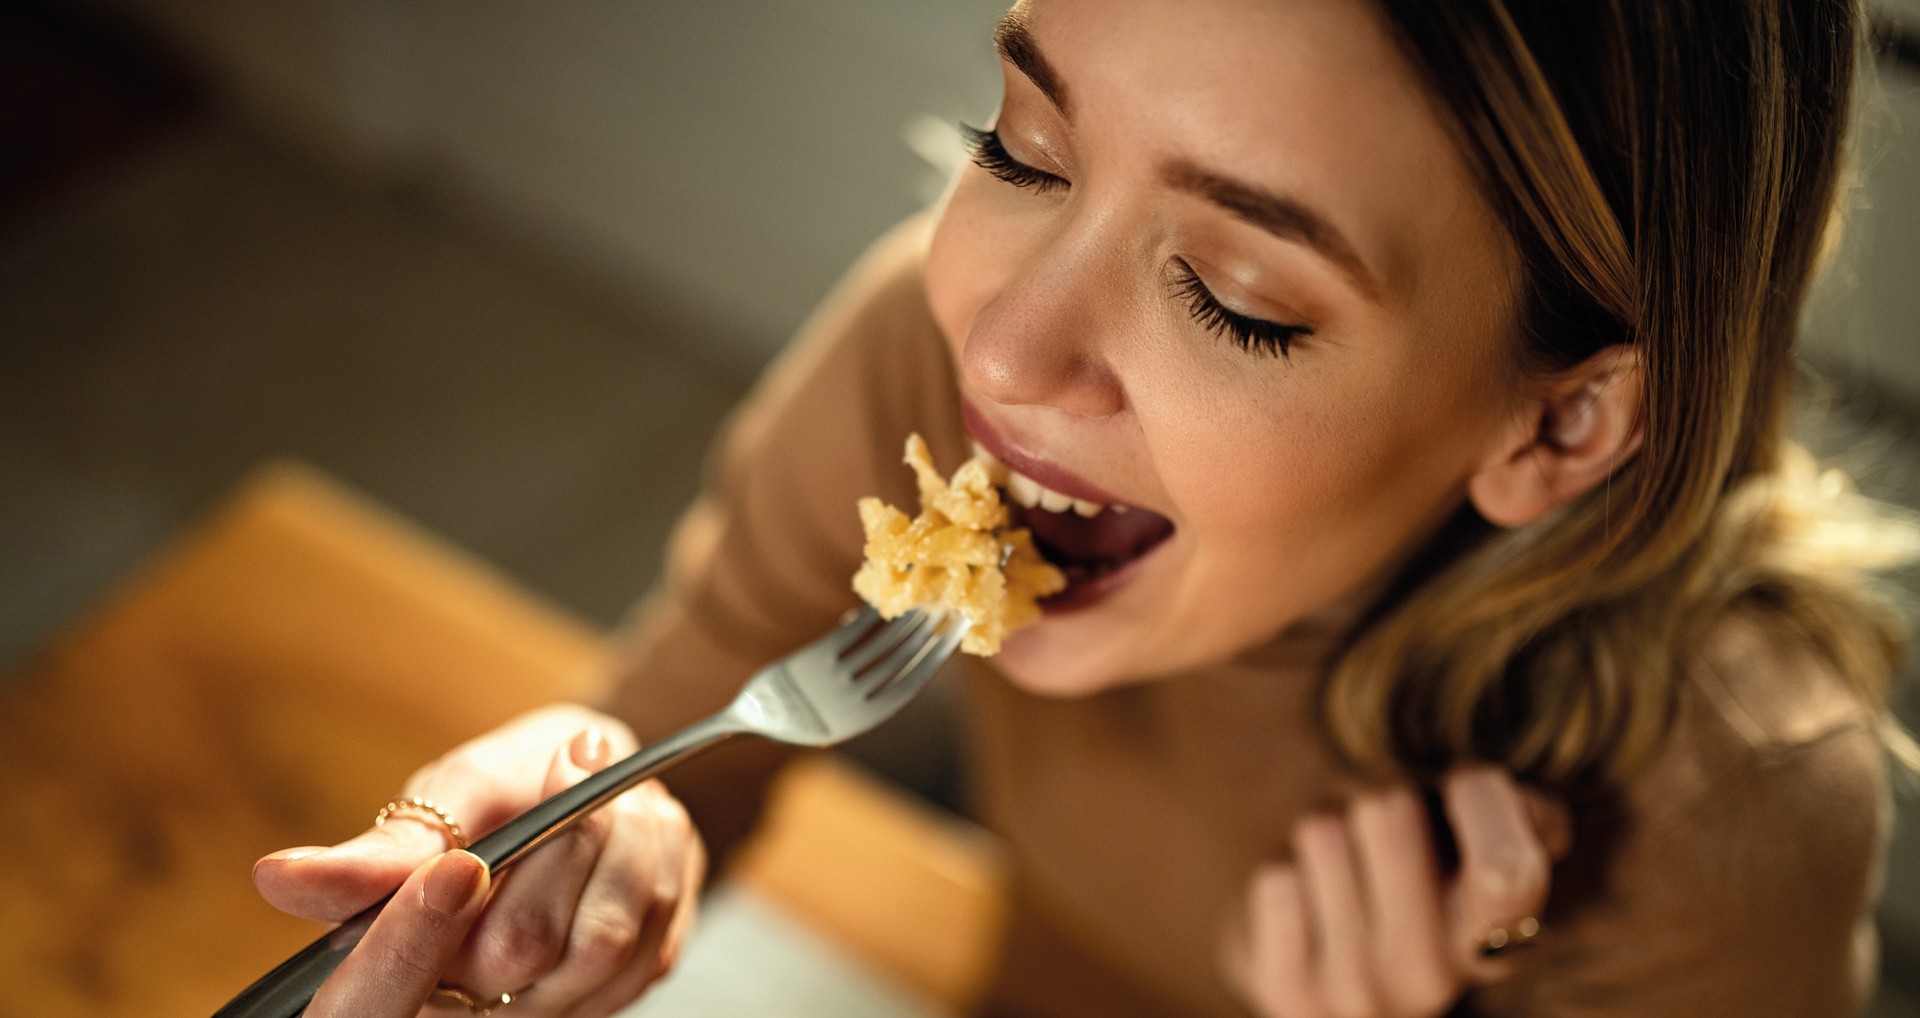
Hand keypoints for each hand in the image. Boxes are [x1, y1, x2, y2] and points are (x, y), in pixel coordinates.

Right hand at [254, 704, 705, 1017]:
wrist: (603, 781)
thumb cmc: (510, 786)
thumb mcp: (449, 794)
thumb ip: (387, 849)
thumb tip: (277, 877)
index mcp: (395, 959)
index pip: (376, 997)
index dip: (413, 934)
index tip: (460, 862)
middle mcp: (466, 1003)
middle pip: (520, 949)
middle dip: (564, 839)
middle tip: (578, 758)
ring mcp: (547, 1009)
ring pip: (602, 942)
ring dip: (624, 845)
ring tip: (616, 788)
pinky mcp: (614, 997)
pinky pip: (652, 943)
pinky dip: (660, 869)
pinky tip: (641, 830)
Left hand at [1222, 766, 1570, 1017]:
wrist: (1335, 937)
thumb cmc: (1420, 865)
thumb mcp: (1484, 837)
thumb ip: (1513, 811)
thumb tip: (1497, 798)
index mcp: (1499, 939)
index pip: (1506, 876)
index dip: (1486, 814)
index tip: (1464, 783)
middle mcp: (1434, 980)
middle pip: (1386, 813)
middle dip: (1378, 796)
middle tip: (1381, 824)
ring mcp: (1359, 995)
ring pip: (1322, 836)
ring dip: (1325, 827)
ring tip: (1343, 862)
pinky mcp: (1290, 993)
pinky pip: (1277, 882)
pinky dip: (1283, 866)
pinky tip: (1307, 895)